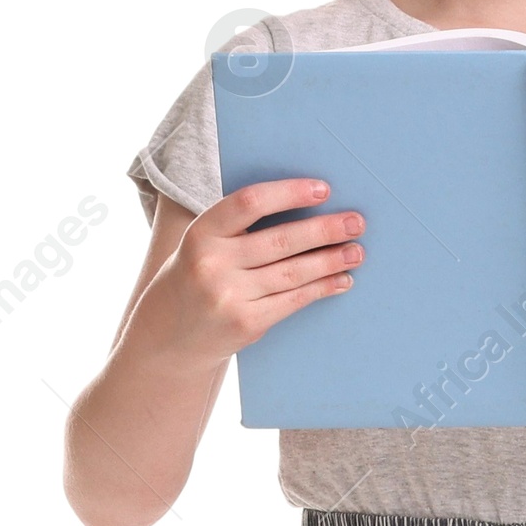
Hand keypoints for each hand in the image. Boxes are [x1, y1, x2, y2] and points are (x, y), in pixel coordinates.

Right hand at [150, 176, 365, 366]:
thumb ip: (238, 226)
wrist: (168, 336)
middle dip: (324, 230)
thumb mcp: (202, 244)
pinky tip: (341, 279)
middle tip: (357, 221)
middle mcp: (213, 264)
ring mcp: (229, 297)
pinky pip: (293, 300)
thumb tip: (304, 206)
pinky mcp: (246, 323)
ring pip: (292, 272)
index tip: (324, 189)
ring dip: (330, 260)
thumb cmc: (195, 278)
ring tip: (357, 251)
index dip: (290, 193)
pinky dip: (321, 288)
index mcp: (201, 233)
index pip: (250, 202)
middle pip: (281, 240)